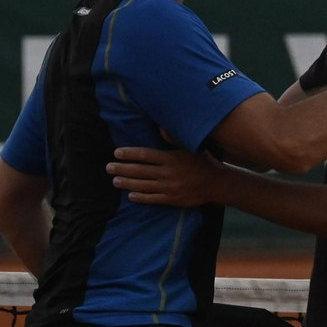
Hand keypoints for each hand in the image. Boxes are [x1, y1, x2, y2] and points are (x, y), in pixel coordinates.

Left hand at [106, 147, 220, 207]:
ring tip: (115, 181)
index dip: (130, 154)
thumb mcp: (190, 147)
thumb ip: (174, 138)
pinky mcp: (172, 200)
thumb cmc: (203, 162)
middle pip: (140, 171)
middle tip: (108, 167)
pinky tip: (130, 195)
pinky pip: (153, 199)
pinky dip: (140, 197)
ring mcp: (169, 188)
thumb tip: (160, 126)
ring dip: (127, 183)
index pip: (146, 155)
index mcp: (171, 158)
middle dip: (123, 169)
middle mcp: (168, 173)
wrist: (217, 183)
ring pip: (143, 186)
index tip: (117, 153)